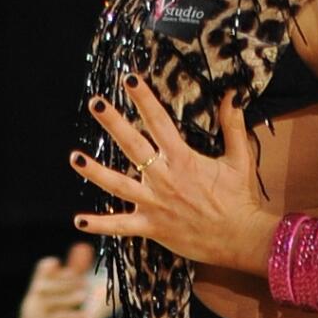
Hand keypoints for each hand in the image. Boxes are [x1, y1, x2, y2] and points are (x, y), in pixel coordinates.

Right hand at [17, 242, 109, 317]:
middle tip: (84, 282)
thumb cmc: (54, 304)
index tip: (56, 263)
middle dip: (64, 284)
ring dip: (67, 299)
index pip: (43, 271)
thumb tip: (84, 246)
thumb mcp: (63, 287)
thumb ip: (74, 269)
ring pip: (51, 304)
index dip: (48, 267)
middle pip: (46, 287)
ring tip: (82, 296)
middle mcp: (36, 297)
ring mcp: (38, 313)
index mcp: (41, 283)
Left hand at [72, 80, 274, 274]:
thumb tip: (233, 95)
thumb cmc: (239, 200)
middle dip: (113, 123)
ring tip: (76, 158)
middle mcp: (164, 178)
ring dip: (95, 172)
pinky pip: (121, 227)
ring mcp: (155, 203)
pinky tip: (79, 221)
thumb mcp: (240, 159)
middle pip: (132, 146)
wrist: (241, 238)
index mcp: (183, 159)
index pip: (159, 121)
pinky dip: (100, 225)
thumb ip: (233, 126)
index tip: (129, 78)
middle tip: (96, 103)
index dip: (144, 98)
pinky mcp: (152, 227)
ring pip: (118, 185)